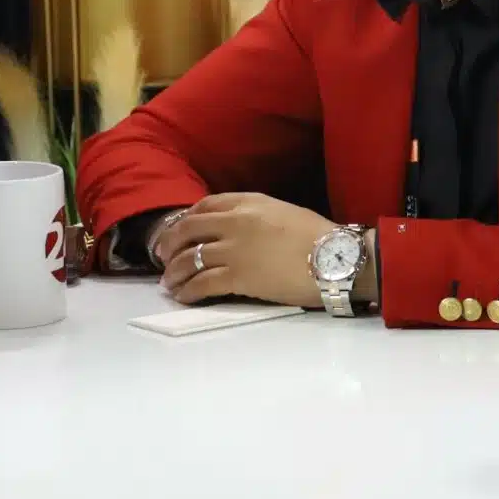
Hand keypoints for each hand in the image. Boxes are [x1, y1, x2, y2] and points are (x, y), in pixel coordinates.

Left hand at [156, 193, 337, 307]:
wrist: (335, 259)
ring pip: (188, 258)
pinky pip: (201, 283)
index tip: (180, 229)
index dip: (187, 218)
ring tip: (169, 281)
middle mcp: (236, 222)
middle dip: (169, 244)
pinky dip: (187, 291)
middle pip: (188, 230)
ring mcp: (234, 249)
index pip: (206, 205)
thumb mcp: (285, 212)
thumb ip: (257, 217)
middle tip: (162, 256)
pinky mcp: (237, 276)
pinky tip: (183, 296)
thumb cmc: (320, 237)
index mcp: (250, 202)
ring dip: (173, 272)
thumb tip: (239, 232)